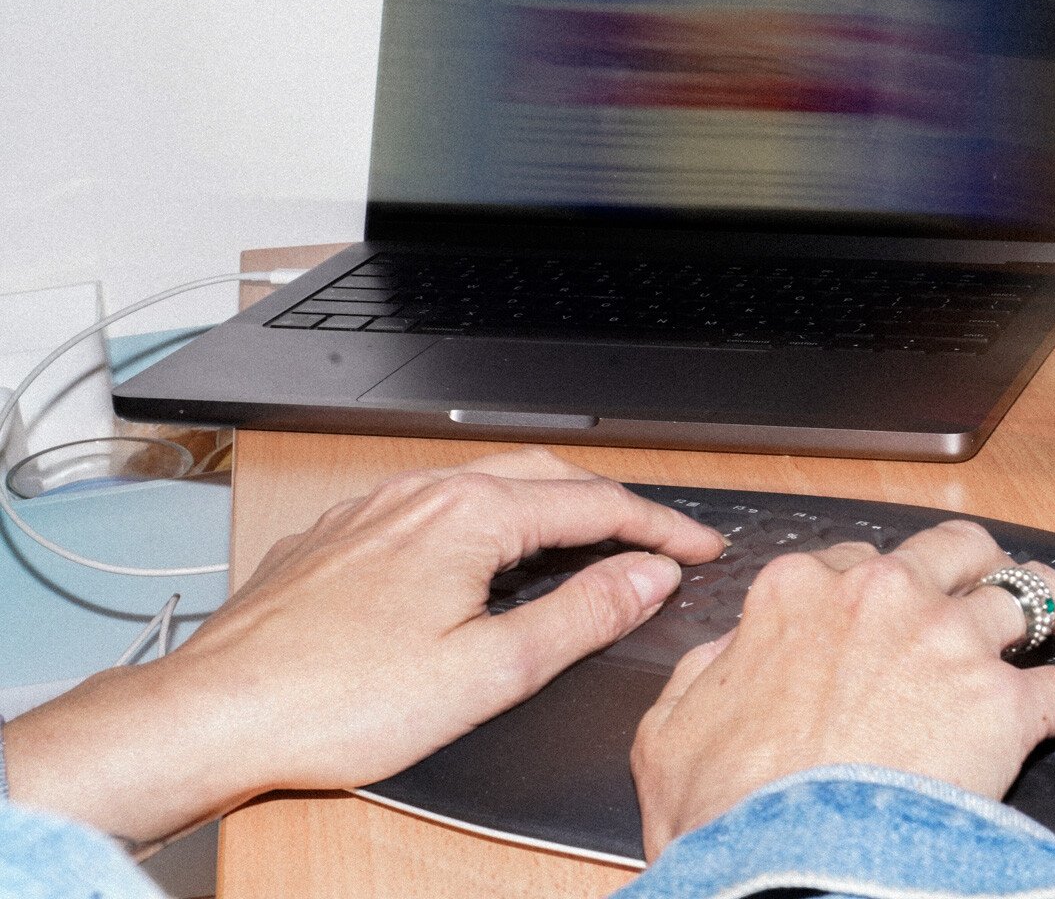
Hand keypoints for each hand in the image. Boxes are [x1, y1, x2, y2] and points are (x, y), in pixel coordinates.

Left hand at [3, 448, 723, 847]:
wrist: (217, 713)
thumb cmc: (336, 701)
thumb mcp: (490, 671)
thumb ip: (581, 615)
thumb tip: (646, 575)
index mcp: (471, 517)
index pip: (597, 504)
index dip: (661, 527)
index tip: (700, 548)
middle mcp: (423, 495)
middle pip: (547, 478)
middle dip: (613, 505)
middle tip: (659, 542)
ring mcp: (375, 509)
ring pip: (487, 484)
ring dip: (550, 506)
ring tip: (588, 542)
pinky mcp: (339, 535)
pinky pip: (435, 505)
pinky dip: (488, 519)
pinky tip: (484, 557)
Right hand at [631, 520, 1054, 857]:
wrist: (785, 860)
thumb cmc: (730, 809)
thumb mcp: (672, 730)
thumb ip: (703, 675)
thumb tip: (723, 657)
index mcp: (801, 596)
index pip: (861, 560)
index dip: (889, 583)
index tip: (903, 604)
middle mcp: (885, 598)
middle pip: (958, 550)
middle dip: (982, 565)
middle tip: (997, 591)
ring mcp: (951, 644)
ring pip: (1030, 591)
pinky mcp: (1007, 706)